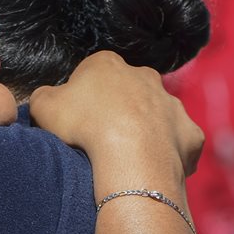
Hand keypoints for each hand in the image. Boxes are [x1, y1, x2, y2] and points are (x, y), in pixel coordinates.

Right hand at [29, 51, 203, 179]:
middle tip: (101, 138)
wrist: (131, 158)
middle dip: (118, 109)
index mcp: (108, 64)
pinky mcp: (190, 133)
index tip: (76, 119)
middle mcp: (145, 76)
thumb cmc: (84, 126)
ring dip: (145, 131)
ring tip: (127, 158)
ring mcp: (172, 104)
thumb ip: (43, 96)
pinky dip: (168, 154)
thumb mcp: (42, 106)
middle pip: (128, 90)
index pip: (92, 73)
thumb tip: (48, 99)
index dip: (82, 97)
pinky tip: (152, 169)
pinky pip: (179, 142)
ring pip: (156, 115)